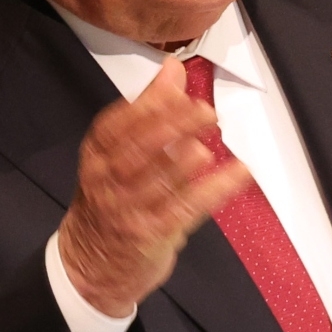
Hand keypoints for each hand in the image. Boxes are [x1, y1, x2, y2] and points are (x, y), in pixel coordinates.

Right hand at [59, 56, 251, 316]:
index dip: (147, 107)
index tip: (179, 90)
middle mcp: (107, 180)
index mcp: (97, 154)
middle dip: (169, 129)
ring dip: (181, 166)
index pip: (115, 126)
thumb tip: (173, 67)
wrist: (93, 264)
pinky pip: (183, 211)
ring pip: (154, 185)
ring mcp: (126, 210)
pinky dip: (213, 191)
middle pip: (135, 151)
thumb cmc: (114, 197)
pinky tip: (238, 173)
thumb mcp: (121, 151)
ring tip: (206, 149)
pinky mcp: (150, 235)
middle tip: (205, 112)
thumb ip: (149, 108)